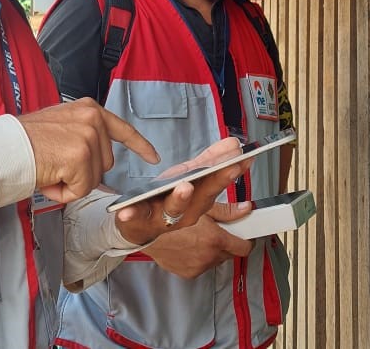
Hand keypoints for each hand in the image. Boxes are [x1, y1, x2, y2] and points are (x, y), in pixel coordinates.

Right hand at [19, 98, 158, 204]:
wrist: (2, 148)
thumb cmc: (23, 143)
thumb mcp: (60, 128)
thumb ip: (84, 140)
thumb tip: (101, 171)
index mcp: (88, 109)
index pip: (122, 129)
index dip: (139, 146)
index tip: (154, 157)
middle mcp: (92, 118)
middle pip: (105, 164)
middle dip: (83, 173)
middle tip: (53, 165)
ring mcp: (87, 137)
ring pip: (94, 179)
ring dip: (71, 183)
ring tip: (48, 169)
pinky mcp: (80, 157)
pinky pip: (82, 190)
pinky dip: (64, 193)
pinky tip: (48, 178)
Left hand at [114, 138, 254, 245]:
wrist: (140, 224)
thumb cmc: (168, 198)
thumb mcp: (191, 176)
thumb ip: (211, 160)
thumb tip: (234, 144)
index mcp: (199, 197)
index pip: (218, 182)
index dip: (231, 171)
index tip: (243, 159)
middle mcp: (187, 211)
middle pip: (203, 196)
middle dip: (215, 182)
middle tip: (227, 169)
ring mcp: (165, 216)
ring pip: (175, 208)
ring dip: (181, 198)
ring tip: (184, 186)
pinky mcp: (141, 218)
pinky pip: (138, 216)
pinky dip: (133, 213)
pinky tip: (127, 211)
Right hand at [141, 205, 255, 278]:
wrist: (145, 232)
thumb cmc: (171, 215)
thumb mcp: (201, 207)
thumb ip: (227, 211)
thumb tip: (246, 209)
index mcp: (214, 240)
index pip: (244, 247)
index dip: (246, 239)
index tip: (245, 234)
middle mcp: (208, 257)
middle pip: (231, 253)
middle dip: (229, 242)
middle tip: (219, 230)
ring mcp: (198, 267)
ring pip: (217, 260)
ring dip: (214, 250)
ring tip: (202, 237)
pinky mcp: (189, 273)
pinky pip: (203, 266)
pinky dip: (201, 257)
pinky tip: (191, 246)